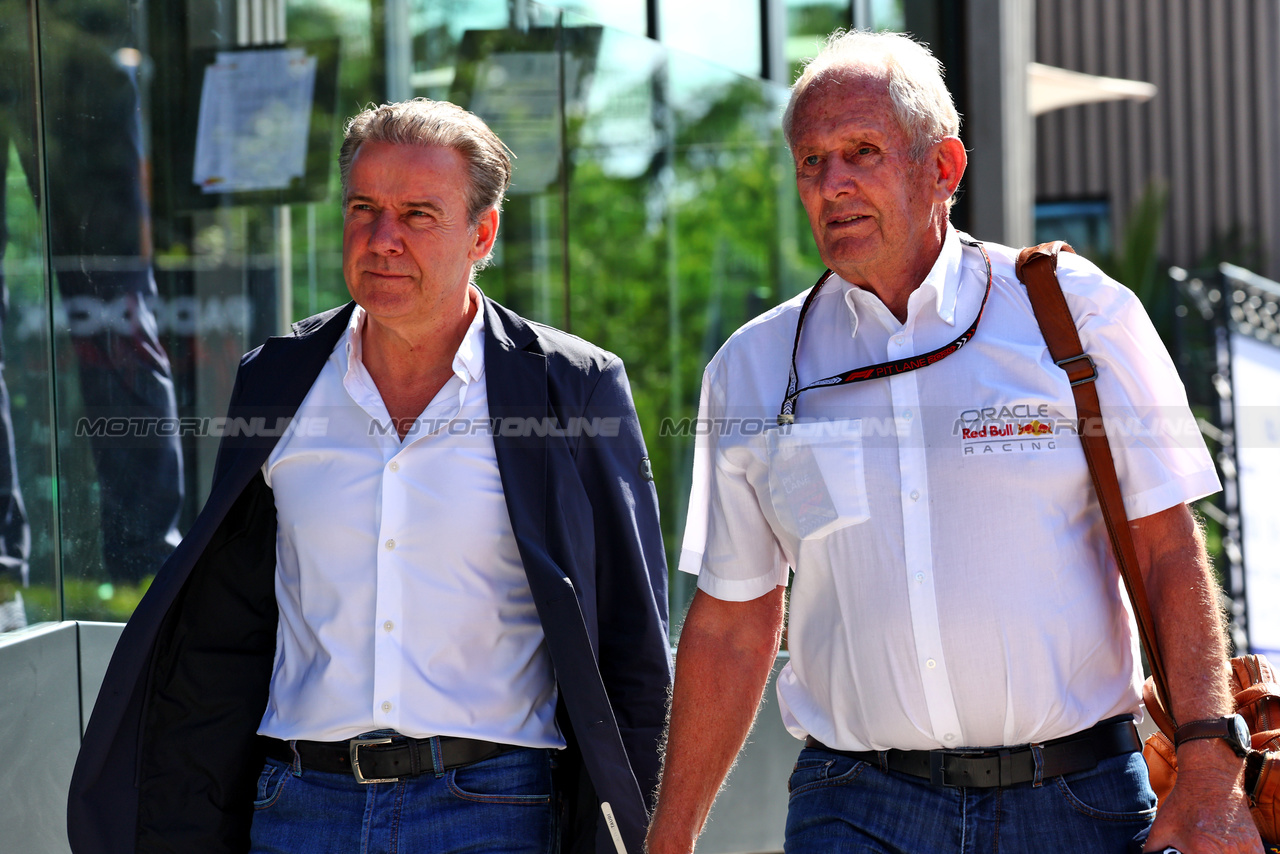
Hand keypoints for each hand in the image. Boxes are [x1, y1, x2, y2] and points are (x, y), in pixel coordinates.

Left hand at [1143, 740, 1261, 852]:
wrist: (1211, 777)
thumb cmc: (1185, 802)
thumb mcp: (1161, 827)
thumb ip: (1153, 849)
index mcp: (1202, 851)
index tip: (1189, 852)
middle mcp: (1226, 853)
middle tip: (1199, 848)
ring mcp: (1244, 850)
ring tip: (1211, 846)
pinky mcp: (1255, 847)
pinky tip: (1226, 848)